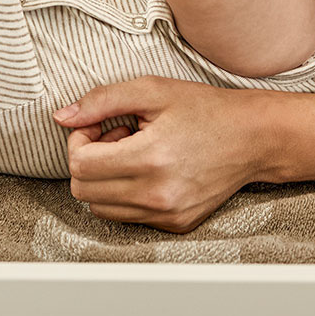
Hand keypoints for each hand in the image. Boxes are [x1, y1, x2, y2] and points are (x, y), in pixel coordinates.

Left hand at [53, 76, 270, 231]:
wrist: (252, 138)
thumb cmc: (203, 109)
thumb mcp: (150, 90)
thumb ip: (101, 101)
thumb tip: (61, 117)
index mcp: (150, 159)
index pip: (79, 165)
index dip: (79, 140)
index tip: (99, 126)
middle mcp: (157, 195)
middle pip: (83, 190)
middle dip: (88, 160)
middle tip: (116, 137)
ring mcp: (167, 215)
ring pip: (100, 207)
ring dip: (105, 179)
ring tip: (133, 152)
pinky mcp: (175, 225)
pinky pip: (126, 216)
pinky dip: (125, 194)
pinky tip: (148, 169)